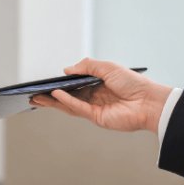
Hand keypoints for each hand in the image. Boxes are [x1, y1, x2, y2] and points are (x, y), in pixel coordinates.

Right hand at [28, 58, 168, 132]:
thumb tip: (67, 70)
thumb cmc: (133, 83)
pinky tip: (56, 95)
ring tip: (37, 98)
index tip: (46, 82)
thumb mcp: (107, 67)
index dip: (61, 83)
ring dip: (53, 102)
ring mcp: (95, 108)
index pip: (75, 84)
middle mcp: (95, 97)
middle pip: (68, 97)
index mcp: (98, 84)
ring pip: (69, 105)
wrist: (149, 100)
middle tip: (34, 94)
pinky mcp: (97, 117)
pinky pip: (78, 108)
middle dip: (51, 96)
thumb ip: (87, 66)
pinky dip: (66, 102)